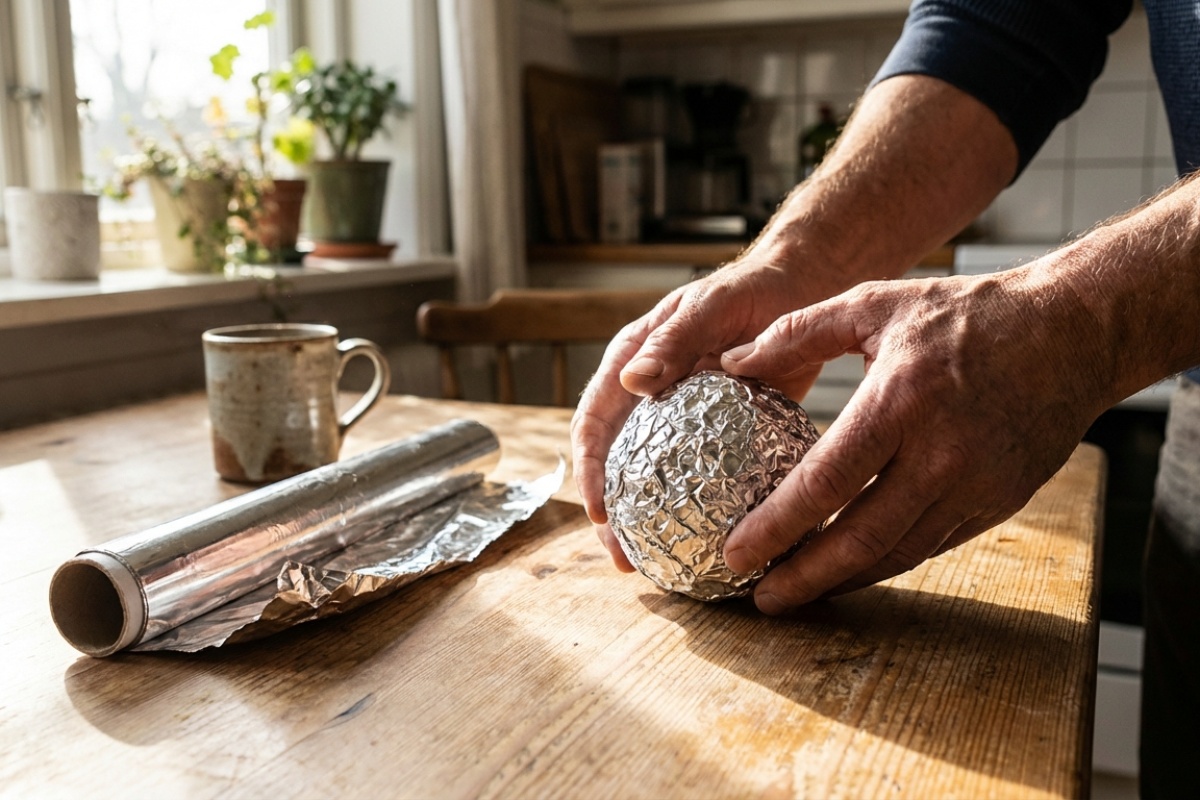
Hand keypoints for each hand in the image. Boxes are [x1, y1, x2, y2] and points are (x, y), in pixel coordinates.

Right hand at [571, 257, 837, 569]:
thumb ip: (673, 341)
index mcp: (631, 363)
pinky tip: (708, 542)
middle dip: (611, 515)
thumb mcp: (711, 309)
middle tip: (625, 558)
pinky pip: (695, 477)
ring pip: (650, 477)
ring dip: (647, 521)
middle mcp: (646, 394)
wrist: (800, 287)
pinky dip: (692, 510)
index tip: (598, 514)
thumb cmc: (752, 289)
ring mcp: (679, 417)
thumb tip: (631, 382)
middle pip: (613, 463)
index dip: (589, 472)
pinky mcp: (714, 433)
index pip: (593, 424)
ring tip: (656, 566)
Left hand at [719, 269, 1108, 612]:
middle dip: (803, 577)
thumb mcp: (876, 303)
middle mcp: (940, 452)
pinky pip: (932, 545)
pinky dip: (885, 563)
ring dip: (841, 580)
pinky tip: (850, 568)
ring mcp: (976, 484)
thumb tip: (735, 360)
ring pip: (897, 553)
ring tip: (795, 592)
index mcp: (900, 401)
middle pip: (860, 537)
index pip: (825, 480)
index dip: (777, 526)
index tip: (735, 552)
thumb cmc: (966, 314)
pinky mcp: (999, 500)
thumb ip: (798, 331)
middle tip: (759, 597)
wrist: (1071, 331)